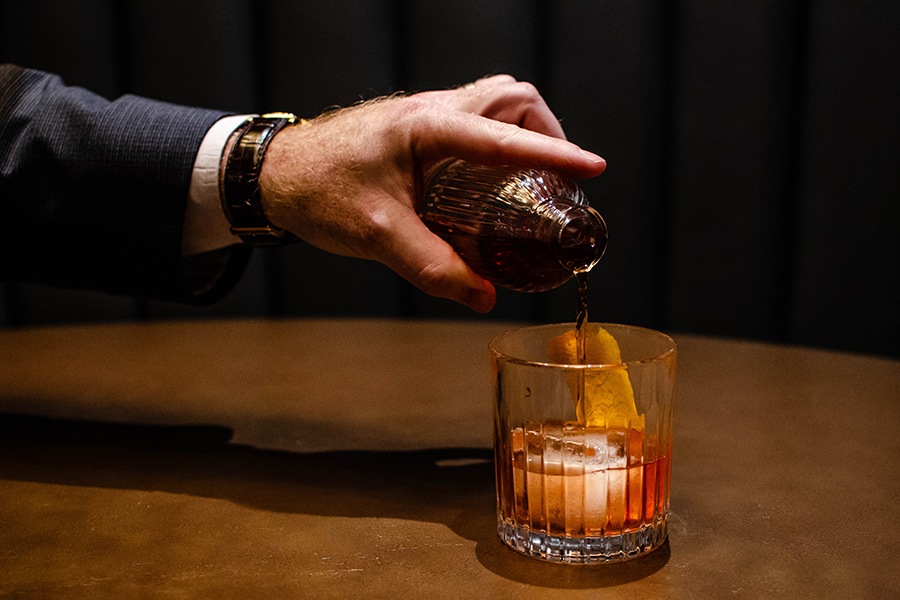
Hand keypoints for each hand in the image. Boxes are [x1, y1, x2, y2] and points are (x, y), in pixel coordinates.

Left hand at [258, 75, 605, 312]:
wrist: (273, 174)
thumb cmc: (317, 192)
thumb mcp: (379, 236)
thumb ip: (435, 268)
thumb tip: (484, 297)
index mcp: (427, 127)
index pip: (505, 136)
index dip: (555, 154)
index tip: (592, 169)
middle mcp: (432, 110)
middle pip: (513, 99)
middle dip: (546, 134)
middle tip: (557, 180)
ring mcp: (425, 115)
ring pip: (495, 105)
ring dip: (522, 137)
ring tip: (529, 184)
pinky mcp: (417, 129)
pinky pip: (473, 123)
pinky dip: (496, 146)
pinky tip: (487, 189)